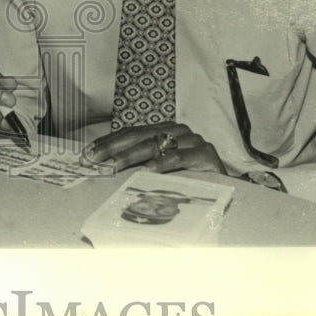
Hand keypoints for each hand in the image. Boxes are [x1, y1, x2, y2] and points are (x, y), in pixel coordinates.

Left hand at [83, 122, 226, 174]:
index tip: (88, 153)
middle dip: (113, 148)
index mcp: (164, 130)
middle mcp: (176, 131)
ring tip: (114, 166)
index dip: (108, 142)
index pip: (130, 133)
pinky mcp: (205, 153)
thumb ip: (140, 162)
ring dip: (131, 156)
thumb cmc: (190, 177)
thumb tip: (107, 168)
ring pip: (155, 145)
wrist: (227, 185)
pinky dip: (162, 164)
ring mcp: (191, 140)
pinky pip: (179, 157)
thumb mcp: (162, 167)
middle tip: (94, 160)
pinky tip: (147, 171)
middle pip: (138, 136)